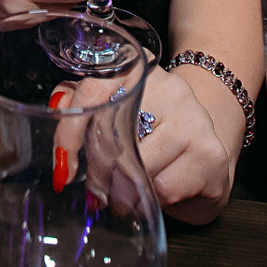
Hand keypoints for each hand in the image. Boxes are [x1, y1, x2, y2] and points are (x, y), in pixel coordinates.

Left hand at [48, 63, 236, 224]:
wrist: (209, 144)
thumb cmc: (154, 128)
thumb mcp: (119, 108)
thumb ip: (83, 100)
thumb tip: (57, 109)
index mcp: (138, 67)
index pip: (93, 90)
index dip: (69, 131)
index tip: (62, 164)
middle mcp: (169, 87)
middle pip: (113, 133)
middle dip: (96, 170)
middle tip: (93, 190)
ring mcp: (193, 119)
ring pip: (138, 166)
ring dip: (123, 191)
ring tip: (125, 194)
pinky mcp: (209, 154)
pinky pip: (164, 188)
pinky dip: (152, 198)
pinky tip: (156, 192)